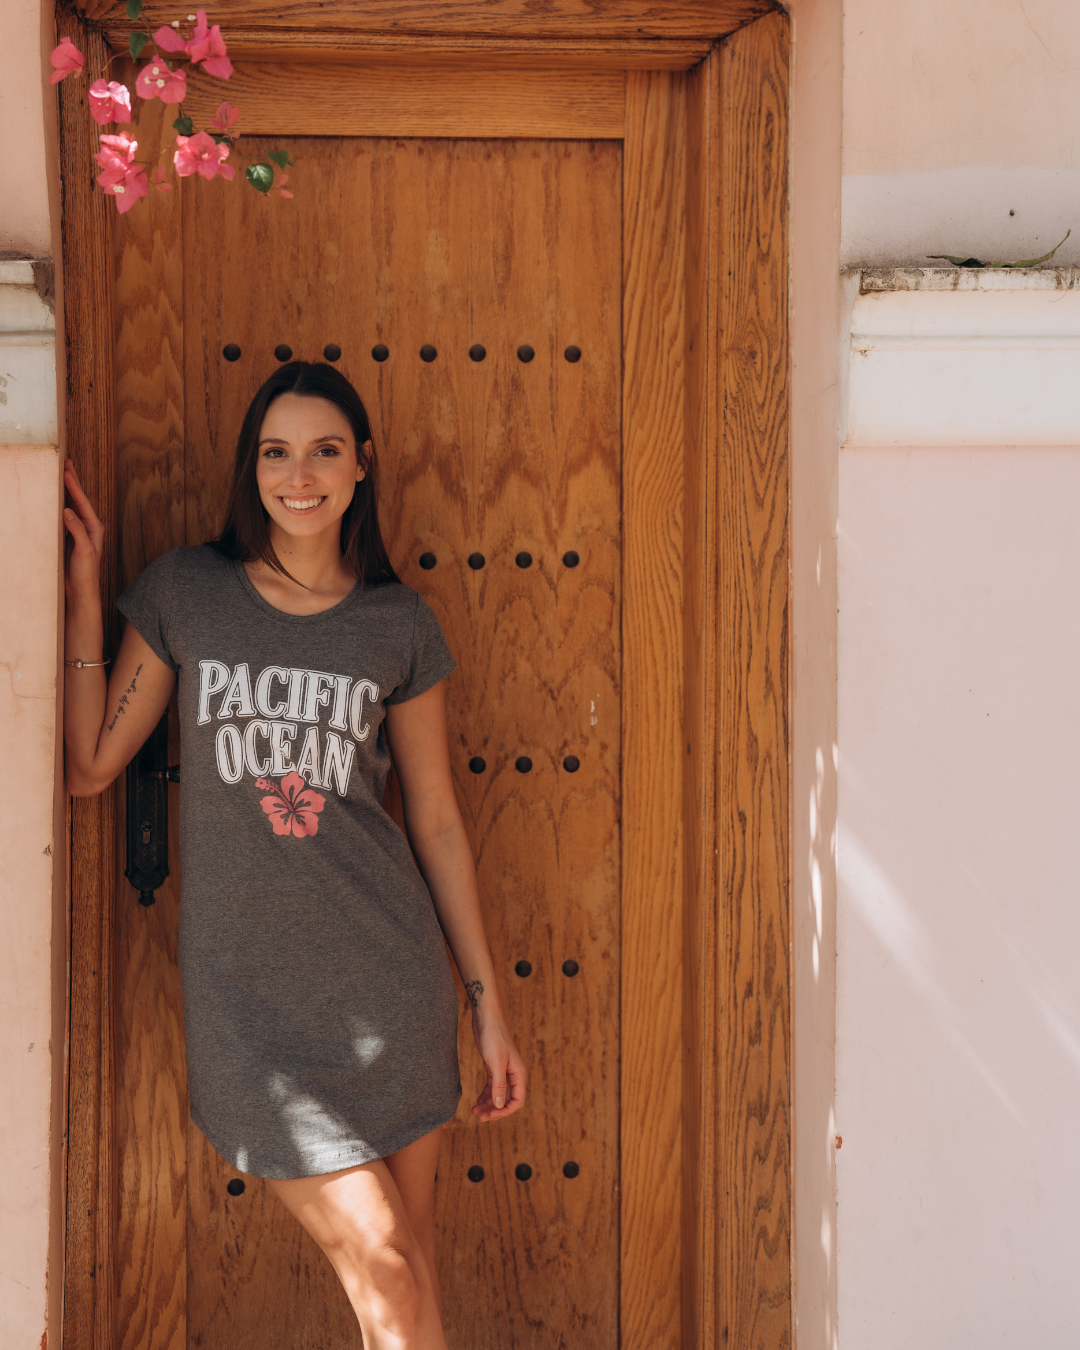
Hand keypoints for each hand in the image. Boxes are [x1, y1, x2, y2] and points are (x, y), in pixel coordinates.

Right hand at [63, 458, 103, 600]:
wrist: (81, 591)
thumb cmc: (86, 573)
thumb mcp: (84, 551)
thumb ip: (77, 531)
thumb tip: (67, 510)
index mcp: (94, 527)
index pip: (82, 502)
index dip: (74, 485)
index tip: (66, 470)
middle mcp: (88, 527)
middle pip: (78, 499)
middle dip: (72, 481)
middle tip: (65, 462)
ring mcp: (78, 531)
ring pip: (70, 505)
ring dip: (65, 490)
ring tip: (60, 474)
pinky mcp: (69, 537)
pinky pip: (63, 516)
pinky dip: (58, 504)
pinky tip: (52, 498)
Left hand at [471, 1012, 526, 1122]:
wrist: (486, 1019)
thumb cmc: (494, 1038)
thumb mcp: (496, 1063)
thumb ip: (499, 1085)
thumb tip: (500, 1105)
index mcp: (519, 1074)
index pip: (517, 1101)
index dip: (505, 1111)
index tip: (490, 1115)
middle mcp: (513, 1075)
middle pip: (507, 1100)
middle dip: (494, 1111)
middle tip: (480, 1118)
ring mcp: (503, 1072)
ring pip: (498, 1095)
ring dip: (488, 1105)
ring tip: (475, 1112)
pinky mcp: (494, 1068)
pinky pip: (491, 1088)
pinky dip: (485, 1096)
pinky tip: (476, 1102)